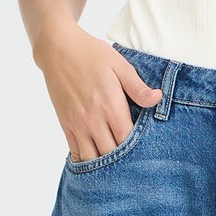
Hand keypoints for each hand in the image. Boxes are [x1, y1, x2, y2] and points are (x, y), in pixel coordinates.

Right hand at [38, 27, 161, 160]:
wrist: (58, 50)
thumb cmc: (91, 55)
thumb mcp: (120, 66)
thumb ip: (138, 87)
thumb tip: (158, 99)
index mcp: (110, 106)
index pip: (128, 140)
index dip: (138, 149)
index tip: (147, 149)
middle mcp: (93, 120)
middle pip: (111, 154)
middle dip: (123, 160)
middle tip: (135, 161)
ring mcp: (77, 125)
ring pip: (92, 159)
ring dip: (104, 164)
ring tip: (116, 165)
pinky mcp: (66, 125)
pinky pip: (76, 152)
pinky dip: (86, 160)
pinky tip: (97, 161)